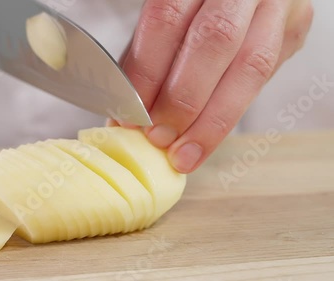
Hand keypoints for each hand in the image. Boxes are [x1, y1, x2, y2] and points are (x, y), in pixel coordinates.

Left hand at [112, 0, 313, 173]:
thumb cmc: (194, 4)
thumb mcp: (165, 14)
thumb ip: (147, 54)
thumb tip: (126, 114)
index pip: (167, 19)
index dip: (147, 71)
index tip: (132, 113)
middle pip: (215, 42)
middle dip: (182, 100)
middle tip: (158, 137)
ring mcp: (276, 4)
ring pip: (251, 66)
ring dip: (213, 121)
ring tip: (185, 152)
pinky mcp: (293, 28)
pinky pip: (264, 78)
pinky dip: (231, 113)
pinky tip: (208, 134)